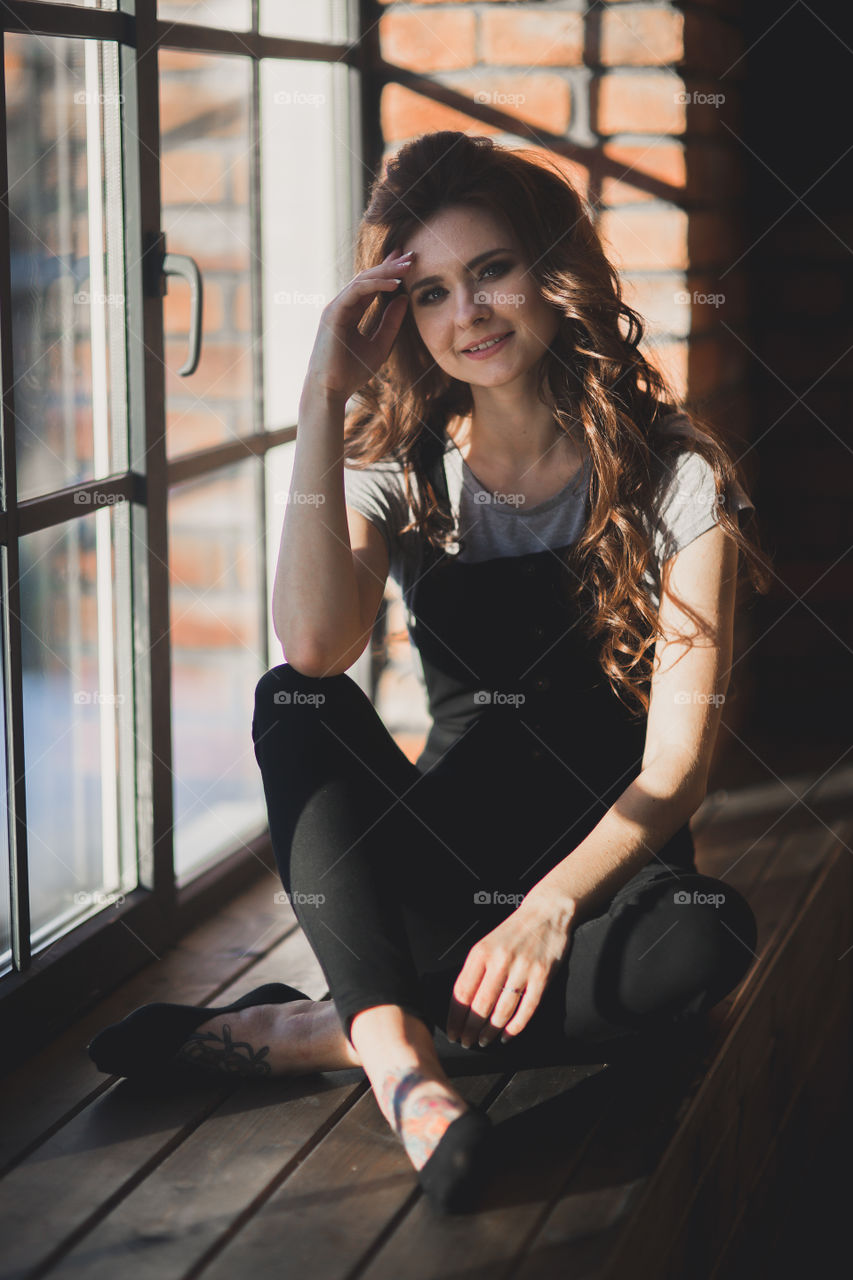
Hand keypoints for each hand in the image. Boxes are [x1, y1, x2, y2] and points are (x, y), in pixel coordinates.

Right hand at [303, 247, 412, 401]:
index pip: (371, 285)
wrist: (331, 390)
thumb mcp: (380, 345)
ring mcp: (336, 307)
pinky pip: (356, 292)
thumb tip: (404, 299)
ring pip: (362, 280)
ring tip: (407, 266)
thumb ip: (391, 323)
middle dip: (390, 265)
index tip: (408, 262)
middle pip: (368, 278)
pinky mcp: (333, 313)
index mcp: (350, 311)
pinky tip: (395, 284)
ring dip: (386, 272)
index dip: (389, 272)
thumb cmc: (351, 372)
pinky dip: (376, 285)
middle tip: (411, 255)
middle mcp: (342, 305)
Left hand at [445, 897, 575, 1049]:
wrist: (546, 912)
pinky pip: (527, 1008)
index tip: (452, 1033)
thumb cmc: (513, 932)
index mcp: (481, 952)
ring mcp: (522, 968)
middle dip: (470, 1029)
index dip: (455, 1017)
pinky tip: (506, 1036)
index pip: (462, 992)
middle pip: (480, 1005)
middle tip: (466, 1043)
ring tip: (483, 1042)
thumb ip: (475, 971)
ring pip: (502, 1010)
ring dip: (490, 1031)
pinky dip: (515, 1027)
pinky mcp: (542, 976)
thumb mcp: (486, 944)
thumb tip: (461, 1004)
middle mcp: (500, 960)